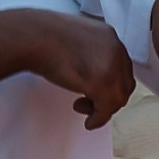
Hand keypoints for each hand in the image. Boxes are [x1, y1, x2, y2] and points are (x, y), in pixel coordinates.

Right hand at [0, 8, 136, 129]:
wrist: (34, 37)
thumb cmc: (45, 36)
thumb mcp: (77, 39)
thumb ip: (90, 53)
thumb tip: (91, 72)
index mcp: (110, 36)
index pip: (121, 65)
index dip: (111, 82)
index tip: (97, 90)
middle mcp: (116, 49)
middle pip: (124, 82)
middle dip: (109, 96)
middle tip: (90, 102)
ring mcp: (111, 66)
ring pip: (118, 97)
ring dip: (103, 108)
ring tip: (83, 109)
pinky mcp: (101, 83)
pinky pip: (106, 108)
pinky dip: (99, 119)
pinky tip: (89, 122)